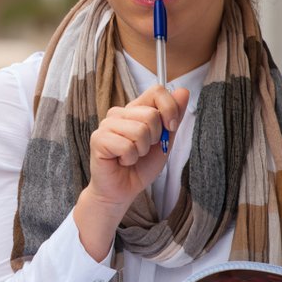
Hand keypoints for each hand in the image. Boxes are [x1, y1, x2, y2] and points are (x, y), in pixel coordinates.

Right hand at [73, 85, 189, 258]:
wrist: (123, 190)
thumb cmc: (141, 166)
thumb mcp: (165, 140)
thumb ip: (174, 116)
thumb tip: (184, 91)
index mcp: (135, 109)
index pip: (156, 91)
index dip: (169, 108)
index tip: (171, 127)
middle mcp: (119, 113)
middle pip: (150, 114)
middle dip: (155, 138)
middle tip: (143, 149)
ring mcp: (106, 125)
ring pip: (139, 130)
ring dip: (142, 150)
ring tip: (132, 156)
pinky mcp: (98, 139)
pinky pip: (126, 146)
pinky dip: (130, 159)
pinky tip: (122, 161)